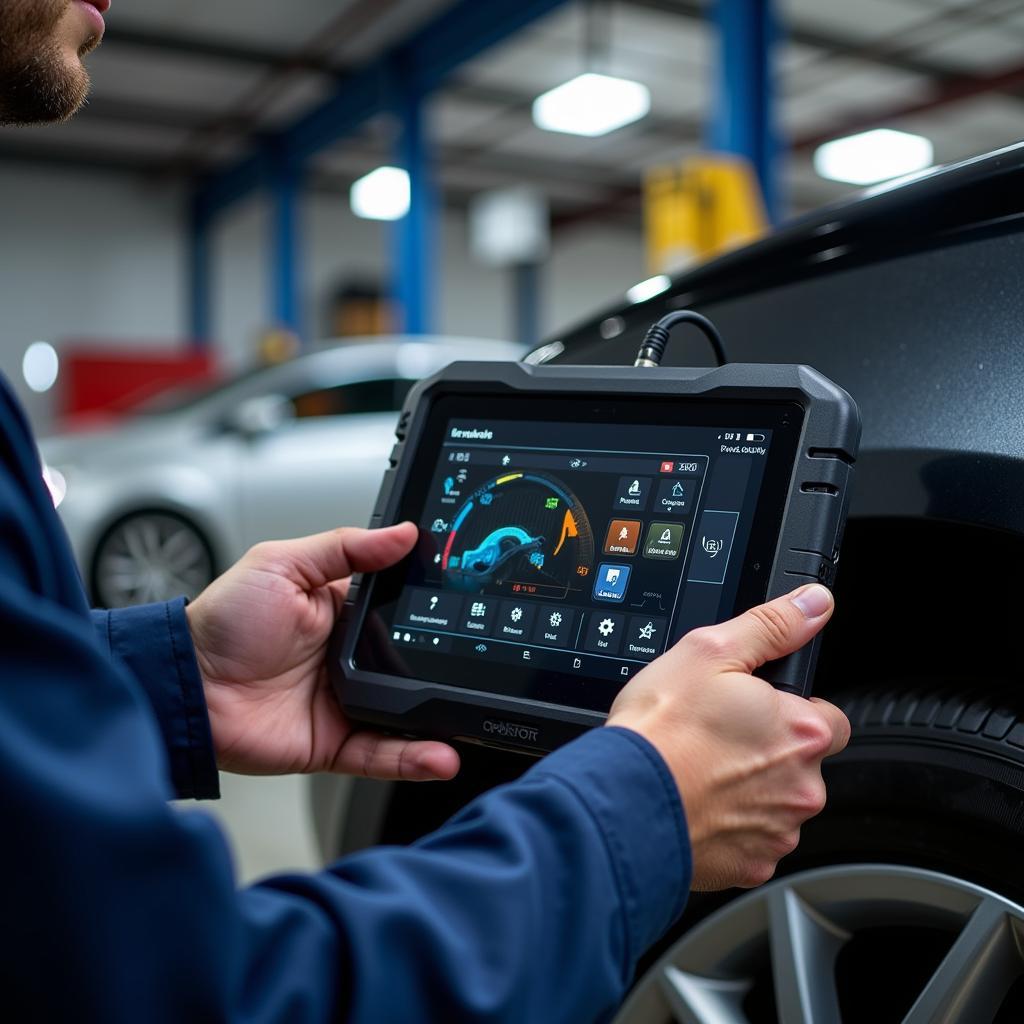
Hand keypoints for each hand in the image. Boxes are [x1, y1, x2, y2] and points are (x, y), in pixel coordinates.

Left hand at [186, 523, 459, 781]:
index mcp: (340, 613)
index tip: (466, 606)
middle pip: (411, 665)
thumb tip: (403, 533)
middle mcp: (348, 659)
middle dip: (445, 669)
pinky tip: (439, 755)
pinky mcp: (333, 743)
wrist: (184, 686)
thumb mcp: (282, 564)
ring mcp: (343, 703)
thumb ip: (345, 548)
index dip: (431, 610)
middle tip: (482, 667)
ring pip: (405, 714)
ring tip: (469, 718)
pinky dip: (412, 758)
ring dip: (438, 720)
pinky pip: (381, 753)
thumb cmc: (221, 622)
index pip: (399, 611)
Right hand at [607, 584, 848, 890]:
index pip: (829, 718)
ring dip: (750, 791)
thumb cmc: (660, 731)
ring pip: (777, 804)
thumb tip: (814, 604)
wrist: (623, 800)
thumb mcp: (710, 651)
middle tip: (717, 739)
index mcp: (801, 730)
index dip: (791, 710)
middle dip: (769, 752)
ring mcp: (778, 830)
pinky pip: (752, 841)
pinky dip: (731, 827)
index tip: (756, 711)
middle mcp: (803, 786)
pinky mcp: (753, 866)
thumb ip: (772, 626)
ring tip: (701, 771)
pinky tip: (697, 804)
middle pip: (802, 764)